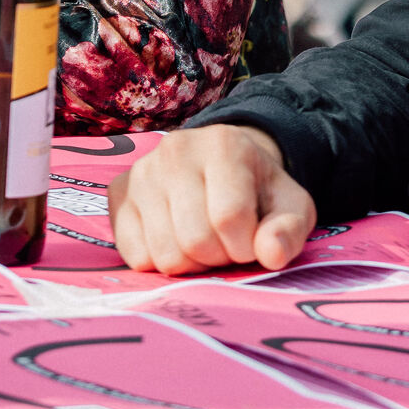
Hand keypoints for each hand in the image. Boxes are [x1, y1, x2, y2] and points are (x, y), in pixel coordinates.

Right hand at [108, 124, 315, 275]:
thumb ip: (288, 231)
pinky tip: (175, 239)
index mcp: (223, 145)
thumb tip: (270, 254)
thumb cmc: (258, 192)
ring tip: (203, 240)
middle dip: (218, 257)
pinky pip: (135, 256)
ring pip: (165, 253)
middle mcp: (175, 150)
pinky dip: (160, 262)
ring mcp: (141, 171)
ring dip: (190, 263)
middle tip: (226, 243)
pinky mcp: (118, 193)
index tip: (251, 241)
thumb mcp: (290, 207)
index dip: (246, 246)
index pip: (230, 218)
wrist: (220, 167)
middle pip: (195, 239)